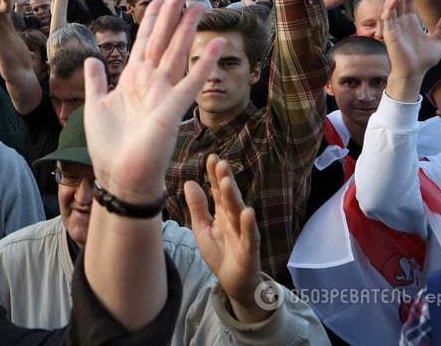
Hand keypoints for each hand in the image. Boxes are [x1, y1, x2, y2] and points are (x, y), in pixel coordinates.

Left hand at [83, 0, 224, 202]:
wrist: (120, 177)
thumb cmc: (109, 147)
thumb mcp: (96, 107)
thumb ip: (95, 82)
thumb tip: (92, 60)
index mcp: (132, 78)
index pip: (145, 40)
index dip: (152, 18)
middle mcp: (151, 81)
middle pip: (164, 38)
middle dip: (174, 12)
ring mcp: (163, 93)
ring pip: (178, 52)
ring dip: (188, 28)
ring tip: (200, 5)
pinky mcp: (173, 108)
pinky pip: (191, 81)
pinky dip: (204, 63)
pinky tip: (214, 43)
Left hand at [185, 155, 268, 322]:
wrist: (234, 284)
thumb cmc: (220, 253)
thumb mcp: (202, 229)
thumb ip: (198, 207)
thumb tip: (189, 182)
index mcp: (223, 213)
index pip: (218, 191)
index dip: (215, 175)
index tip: (211, 157)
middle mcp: (234, 220)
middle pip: (229, 198)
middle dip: (225, 181)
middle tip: (220, 163)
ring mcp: (243, 234)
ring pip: (239, 213)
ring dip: (234, 198)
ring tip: (226, 182)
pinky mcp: (250, 251)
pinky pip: (250, 237)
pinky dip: (249, 225)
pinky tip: (248, 212)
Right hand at [381, 0, 440, 98]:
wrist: (414, 72)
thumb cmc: (422, 59)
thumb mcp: (437, 40)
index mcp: (410, 22)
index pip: (409, 2)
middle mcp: (400, 22)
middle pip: (400, 0)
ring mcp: (394, 27)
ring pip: (392, 6)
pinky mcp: (389, 33)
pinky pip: (388, 17)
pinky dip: (391, 7)